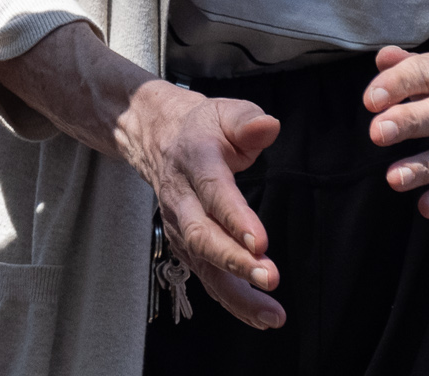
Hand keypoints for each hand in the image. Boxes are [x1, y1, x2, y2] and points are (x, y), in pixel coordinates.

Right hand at [111, 77, 285, 328]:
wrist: (157, 137)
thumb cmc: (202, 128)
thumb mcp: (225, 112)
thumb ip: (248, 121)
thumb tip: (269, 127)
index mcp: (195, 159)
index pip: (213, 190)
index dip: (235, 218)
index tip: (260, 243)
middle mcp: (181, 196)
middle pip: (201, 234)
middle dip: (234, 261)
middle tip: (270, 278)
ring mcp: (179, 223)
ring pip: (202, 263)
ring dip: (236, 292)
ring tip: (272, 314)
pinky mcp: (185, 244)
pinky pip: (207, 276)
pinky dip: (233, 300)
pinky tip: (261, 316)